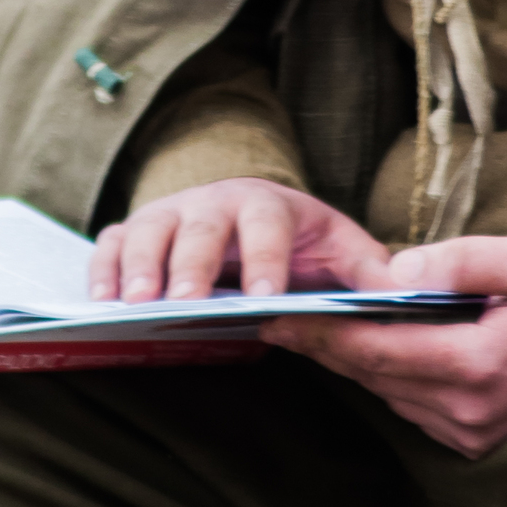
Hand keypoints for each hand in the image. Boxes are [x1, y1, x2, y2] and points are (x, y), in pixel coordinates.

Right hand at [89, 178, 395, 301]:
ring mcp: (171, 212)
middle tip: (180, 305)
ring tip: (131, 306)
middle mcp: (214, 200)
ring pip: (148, 231)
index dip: (263, 259)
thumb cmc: (303, 243)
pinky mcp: (139, 230)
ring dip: (138, 268)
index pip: (266, 225)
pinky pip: (113, 244)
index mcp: (269, 203)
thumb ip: (370, 273)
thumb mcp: (343, 252)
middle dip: (188, 265)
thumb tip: (405, 294)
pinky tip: (101, 305)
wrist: (258, 216)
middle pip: (198, 227)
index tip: (262, 298)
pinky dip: (102, 270)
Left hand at [263, 233, 506, 457]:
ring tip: (312, 329)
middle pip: (375, 377)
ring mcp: (474, 435)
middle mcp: (468, 412)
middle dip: (325, 347)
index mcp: (479, 366)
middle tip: (274, 320)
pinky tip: (371, 350)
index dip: (322, 333)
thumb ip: (463, 261)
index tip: (277, 316)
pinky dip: (390, 378)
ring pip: (392, 394)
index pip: (377, 350)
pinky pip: (417, 408)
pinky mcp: (480, 442)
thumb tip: (397, 270)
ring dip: (356, 363)